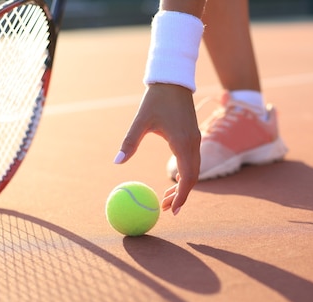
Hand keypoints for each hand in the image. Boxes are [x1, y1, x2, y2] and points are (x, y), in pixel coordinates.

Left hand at [116, 83, 200, 214]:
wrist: (173, 81)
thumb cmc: (156, 99)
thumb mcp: (140, 121)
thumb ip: (130, 142)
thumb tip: (117, 161)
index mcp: (182, 143)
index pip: (186, 178)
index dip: (181, 196)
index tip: (171, 210)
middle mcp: (193, 144)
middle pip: (192, 178)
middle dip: (181, 195)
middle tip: (165, 209)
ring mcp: (195, 140)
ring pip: (193, 171)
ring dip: (182, 186)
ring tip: (166, 198)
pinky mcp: (193, 137)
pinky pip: (192, 162)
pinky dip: (185, 174)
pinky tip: (173, 180)